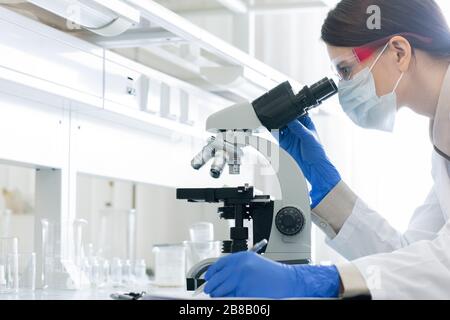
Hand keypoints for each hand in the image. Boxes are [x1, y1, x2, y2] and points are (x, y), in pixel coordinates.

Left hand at [204, 251, 339, 298]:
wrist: (289, 281)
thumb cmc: (273, 273)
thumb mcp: (252, 263)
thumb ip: (236, 266)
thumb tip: (220, 277)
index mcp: (241, 257)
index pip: (218, 265)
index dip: (211, 273)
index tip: (208, 278)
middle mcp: (239, 267)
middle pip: (216, 279)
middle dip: (211, 287)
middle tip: (210, 291)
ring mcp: (241, 280)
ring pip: (220, 291)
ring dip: (218, 295)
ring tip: (218, 296)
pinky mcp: (245, 293)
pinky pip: (231, 298)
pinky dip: (229, 300)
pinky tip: (231, 299)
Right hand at [278, 115, 340, 207]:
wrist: (314, 167)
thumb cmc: (317, 152)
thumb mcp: (309, 137)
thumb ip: (299, 128)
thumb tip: (291, 120)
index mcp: (306, 123)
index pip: (296, 114)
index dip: (290, 111)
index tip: (285, 110)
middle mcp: (297, 128)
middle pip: (286, 119)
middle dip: (281, 118)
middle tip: (277, 116)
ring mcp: (290, 135)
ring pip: (280, 126)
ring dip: (276, 124)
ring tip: (273, 122)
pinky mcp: (284, 142)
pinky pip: (277, 135)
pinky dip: (273, 132)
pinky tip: (272, 130)